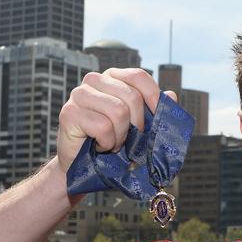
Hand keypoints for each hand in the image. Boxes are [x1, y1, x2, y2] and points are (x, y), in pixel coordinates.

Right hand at [56, 68, 177, 172]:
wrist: (83, 165)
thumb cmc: (113, 142)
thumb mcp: (137, 125)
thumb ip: (153, 110)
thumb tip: (171, 95)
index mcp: (112, 78)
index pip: (138, 76)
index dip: (153, 96)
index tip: (158, 117)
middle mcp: (94, 80)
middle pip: (131, 96)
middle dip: (136, 124)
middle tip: (128, 139)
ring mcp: (79, 94)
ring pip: (118, 111)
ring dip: (121, 136)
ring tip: (113, 143)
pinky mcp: (69, 112)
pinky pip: (102, 126)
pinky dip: (107, 142)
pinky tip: (100, 145)